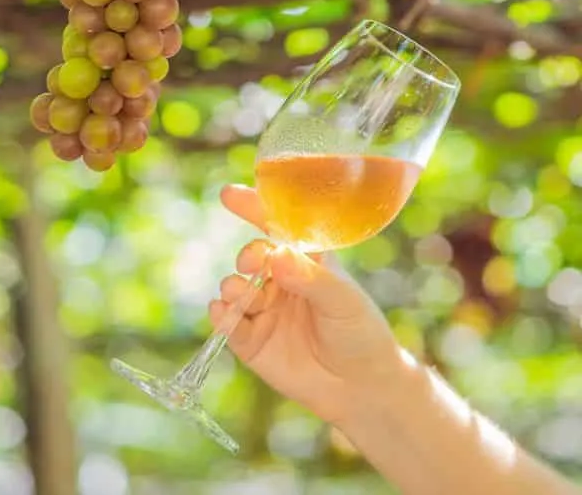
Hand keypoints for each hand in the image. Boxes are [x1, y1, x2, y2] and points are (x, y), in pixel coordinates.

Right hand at [209, 184, 400, 424]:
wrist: (362, 388)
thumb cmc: (360, 332)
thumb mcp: (342, 299)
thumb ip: (309, 277)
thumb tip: (275, 254)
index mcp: (305, 260)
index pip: (276, 227)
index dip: (252, 208)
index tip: (228, 195)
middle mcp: (281, 280)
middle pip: (251, 256)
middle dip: (248, 256)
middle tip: (253, 264)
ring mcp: (264, 310)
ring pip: (234, 287)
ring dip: (233, 287)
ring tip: (241, 294)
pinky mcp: (251, 341)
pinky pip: (227, 323)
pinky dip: (221, 316)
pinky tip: (224, 314)